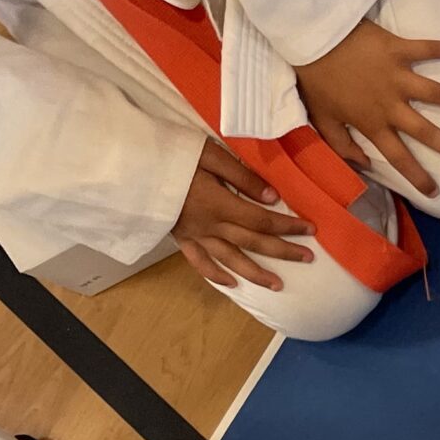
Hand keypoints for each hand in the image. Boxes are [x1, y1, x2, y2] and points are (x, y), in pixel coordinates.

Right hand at [174, 140, 312, 290]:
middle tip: (307, 259)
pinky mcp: (180, 239)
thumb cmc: (170, 154)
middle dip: (283, 252)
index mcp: (219, 204)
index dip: (288, 226)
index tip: (310, 230)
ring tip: (278, 285)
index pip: (262, 220)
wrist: (130, 168)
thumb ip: (241, 176)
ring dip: (256, 274)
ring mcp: (194, 235)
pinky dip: (216, 275)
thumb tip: (271, 197)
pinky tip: (232, 284)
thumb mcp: (209, 154)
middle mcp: (210, 225)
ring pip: (231, 260)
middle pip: (253, 243)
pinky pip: (200, 263)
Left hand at [295, 18, 439, 197]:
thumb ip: (342, 145)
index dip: (418, 177)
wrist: (310, 38)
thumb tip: (364, 165)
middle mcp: (390, 104)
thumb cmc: (314, 79)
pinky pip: (428, 48)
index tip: (435, 192)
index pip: (399, 157)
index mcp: (372, 123)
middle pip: (427, 131)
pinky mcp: (398, 49)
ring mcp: (397, 76)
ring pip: (437, 93)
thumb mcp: (321, 119)